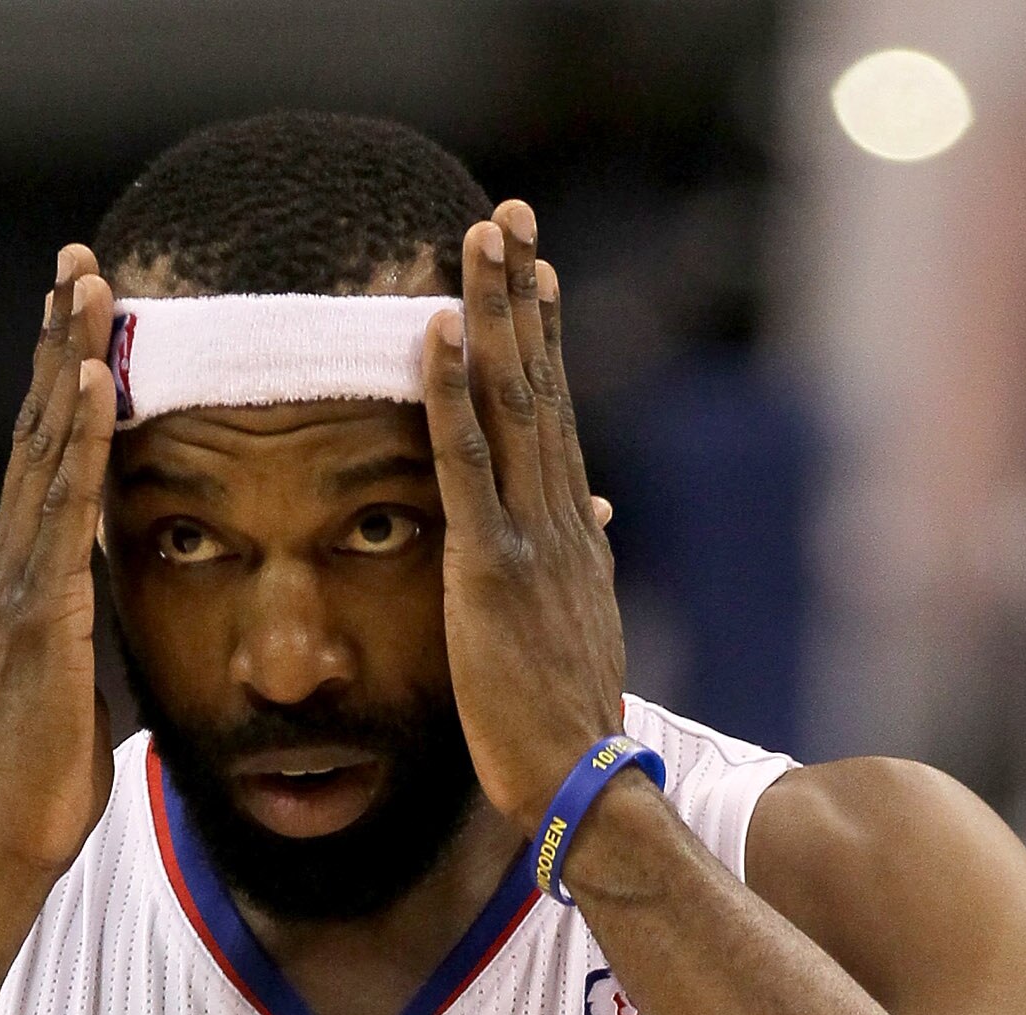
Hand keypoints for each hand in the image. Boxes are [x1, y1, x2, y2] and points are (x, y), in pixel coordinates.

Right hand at [0, 247, 117, 887]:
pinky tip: (94, 381)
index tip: (82, 315)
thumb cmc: (39, 787)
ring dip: (67, 360)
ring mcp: (14, 586)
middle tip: (80, 257)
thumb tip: (111, 617)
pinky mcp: (36, 617)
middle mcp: (6, 567)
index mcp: (17, 583)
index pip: (41, 463)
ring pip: (43, 449)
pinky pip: (62, 510)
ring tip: (89, 283)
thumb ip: (86, 638)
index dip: (58, 385)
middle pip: (34, 430)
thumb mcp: (75, 689)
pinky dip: (76, 439)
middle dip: (57, 341)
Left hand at [422, 203, 627, 836]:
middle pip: (540, 384)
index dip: (546, 342)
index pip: (557, 418)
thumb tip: (595, 523)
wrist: (584, 786)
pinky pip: (464, 465)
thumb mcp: (578, 634)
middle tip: (509, 217)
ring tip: (479, 237)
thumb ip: (579, 570)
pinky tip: (430, 334)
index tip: (537, 275)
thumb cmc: (567, 732)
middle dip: (523, 297)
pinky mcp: (489, 571)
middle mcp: (560, 520)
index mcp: (574, 536)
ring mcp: (528, 539)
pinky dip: (449, 394)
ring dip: (492, 313)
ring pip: (510, 402)